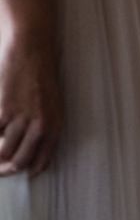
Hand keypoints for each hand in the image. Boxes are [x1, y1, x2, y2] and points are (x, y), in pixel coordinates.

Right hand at [0, 0, 61, 176]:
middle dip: (4, 168)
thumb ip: (44, 129)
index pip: (39, 162)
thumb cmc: (40, 76)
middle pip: (18, 162)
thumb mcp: (51, 104)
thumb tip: (32, 159)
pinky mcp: (3, 111)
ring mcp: (21, 119)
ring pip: (2, 152)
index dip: (25, 170)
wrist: (30, 49)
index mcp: (54, 126)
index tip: (14, 169)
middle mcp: (40, 126)